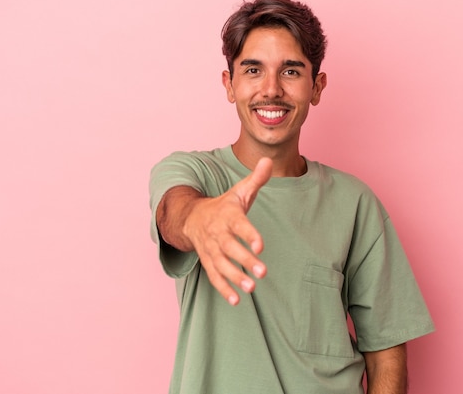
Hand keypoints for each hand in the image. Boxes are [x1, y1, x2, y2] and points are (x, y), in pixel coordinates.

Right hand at [183, 157, 272, 304]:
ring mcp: (212, 249)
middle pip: (230, 248)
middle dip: (245, 260)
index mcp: (228, 215)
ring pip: (222, 265)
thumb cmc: (224, 205)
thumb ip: (256, 179)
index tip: (260, 246)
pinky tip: (236, 301)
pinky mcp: (208, 261)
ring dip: (235, 278)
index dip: (249, 235)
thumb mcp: (239, 191)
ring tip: (251, 288)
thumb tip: (269, 160)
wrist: (193, 217)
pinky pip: (214, 277)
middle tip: (262, 272)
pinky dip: (223, 289)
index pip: (239, 225)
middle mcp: (218, 234)